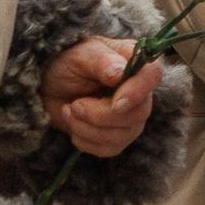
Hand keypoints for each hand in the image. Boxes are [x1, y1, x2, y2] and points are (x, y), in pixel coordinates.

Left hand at [45, 37, 161, 158]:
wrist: (52, 86)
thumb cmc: (69, 64)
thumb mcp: (81, 55)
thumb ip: (102, 62)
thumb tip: (119, 74)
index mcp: (135, 63)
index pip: (152, 76)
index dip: (137, 92)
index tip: (115, 103)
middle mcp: (140, 92)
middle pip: (138, 114)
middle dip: (100, 115)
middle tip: (75, 105)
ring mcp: (131, 118)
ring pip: (122, 136)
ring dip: (87, 127)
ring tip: (70, 110)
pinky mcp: (118, 138)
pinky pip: (108, 149)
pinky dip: (84, 139)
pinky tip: (75, 123)